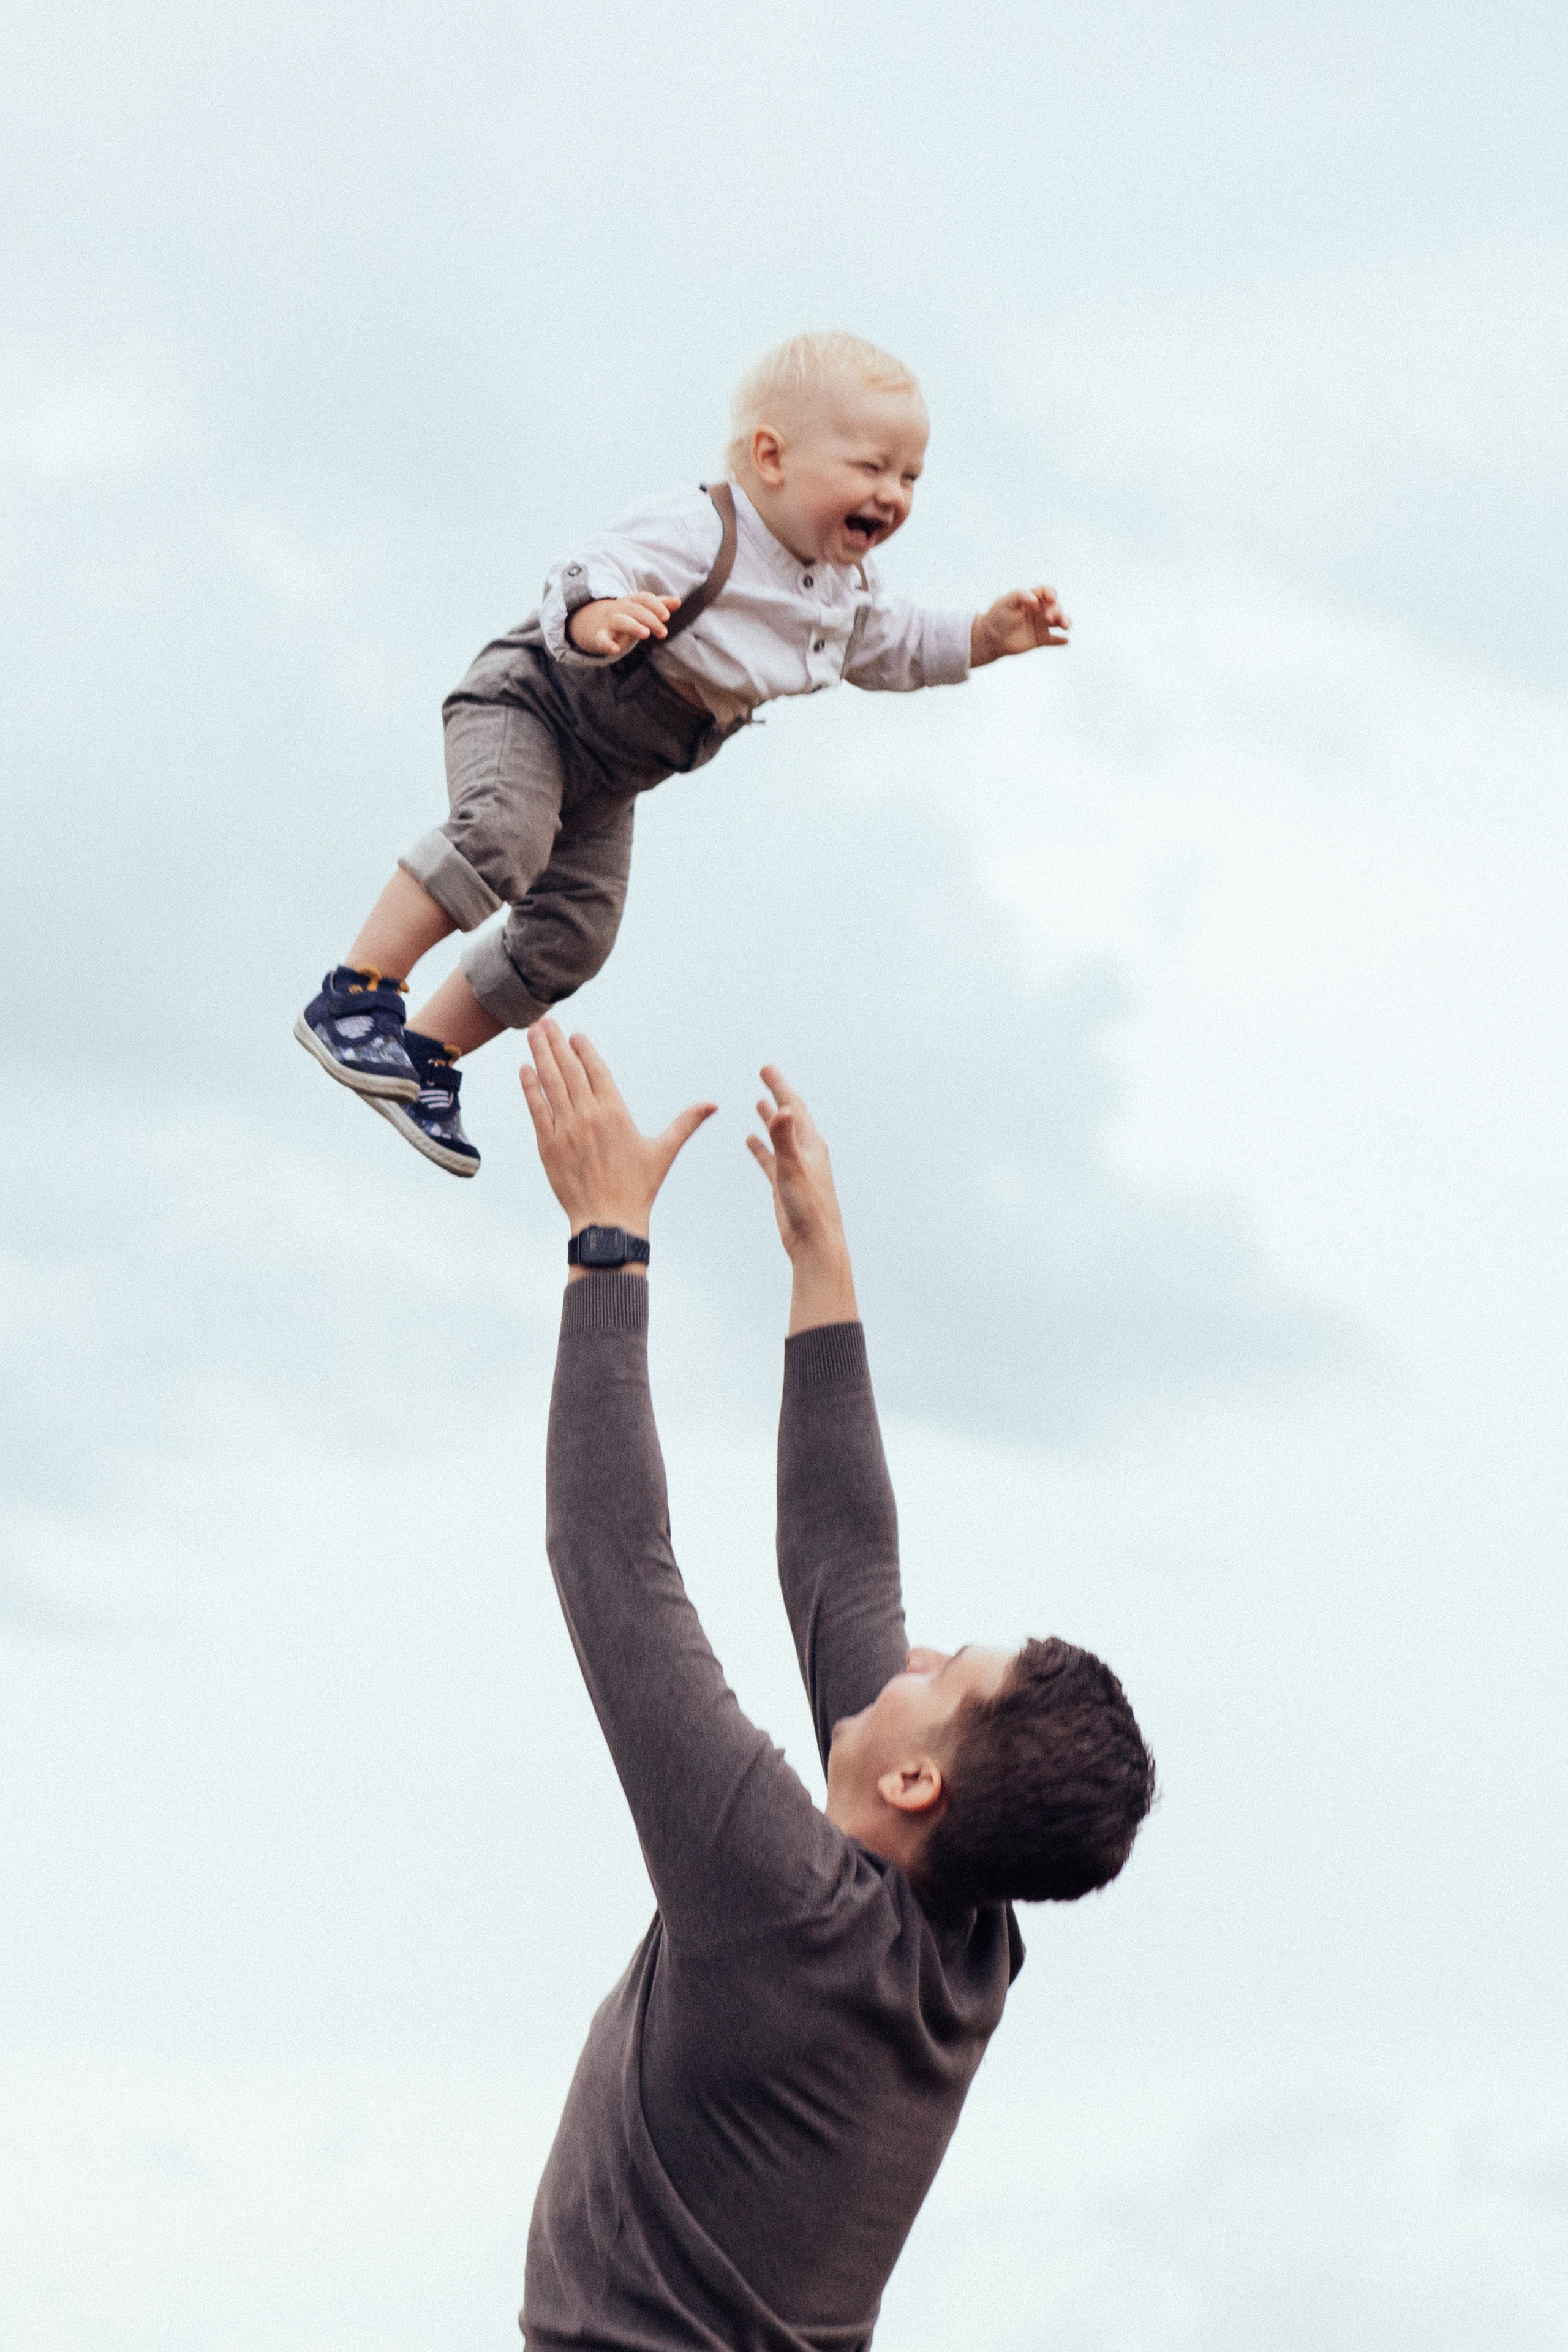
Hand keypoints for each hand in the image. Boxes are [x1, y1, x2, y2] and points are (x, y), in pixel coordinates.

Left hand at [520, 1020, 714, 1259]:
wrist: (608, 1222)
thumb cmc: (638, 1189)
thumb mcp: (663, 1152)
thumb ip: (686, 1123)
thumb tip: (714, 1104)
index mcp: (616, 1113)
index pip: (596, 1070)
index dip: (583, 1049)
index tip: (574, 1035)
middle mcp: (589, 1115)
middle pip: (569, 1069)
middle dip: (555, 1042)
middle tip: (545, 1021)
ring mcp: (565, 1129)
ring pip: (550, 1083)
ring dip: (540, 1055)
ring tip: (532, 1033)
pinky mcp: (548, 1145)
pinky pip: (536, 1108)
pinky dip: (529, 1087)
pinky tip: (524, 1068)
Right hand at [567, 592, 680, 657]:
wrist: (593, 622)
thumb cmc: (625, 616)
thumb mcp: (641, 610)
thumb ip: (660, 605)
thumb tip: (678, 601)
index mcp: (632, 602)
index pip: (644, 598)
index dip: (655, 605)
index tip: (667, 616)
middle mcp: (620, 609)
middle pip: (635, 610)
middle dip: (650, 619)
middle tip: (663, 633)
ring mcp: (609, 622)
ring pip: (620, 621)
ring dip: (633, 626)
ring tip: (645, 634)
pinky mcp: (600, 636)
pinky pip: (601, 639)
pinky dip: (606, 644)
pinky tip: (615, 650)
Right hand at [747, 1066, 858, 1333]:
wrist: (815, 1243)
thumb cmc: (810, 1207)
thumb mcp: (793, 1168)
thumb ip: (784, 1139)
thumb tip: (781, 1109)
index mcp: (811, 1144)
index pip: (793, 1106)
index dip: (779, 1086)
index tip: (766, 1068)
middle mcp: (805, 1152)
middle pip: (789, 1116)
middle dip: (777, 1094)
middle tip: (766, 1074)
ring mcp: (795, 1167)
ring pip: (780, 1136)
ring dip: (770, 1118)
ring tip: (759, 1102)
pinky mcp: (785, 1184)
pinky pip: (770, 1159)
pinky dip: (761, 1147)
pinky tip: (750, 1140)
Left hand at [970, 585, 1070, 666]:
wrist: (991, 638)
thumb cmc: (997, 617)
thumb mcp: (1006, 602)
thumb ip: (1020, 596)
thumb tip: (1034, 599)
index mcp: (1032, 598)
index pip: (1046, 592)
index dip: (1051, 594)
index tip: (1051, 599)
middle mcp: (1039, 610)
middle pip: (1055, 607)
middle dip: (1056, 610)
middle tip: (1048, 617)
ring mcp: (1041, 624)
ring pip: (1059, 622)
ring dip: (1065, 622)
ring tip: (1065, 626)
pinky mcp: (1040, 639)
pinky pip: (1054, 640)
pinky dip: (1060, 640)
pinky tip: (1065, 641)